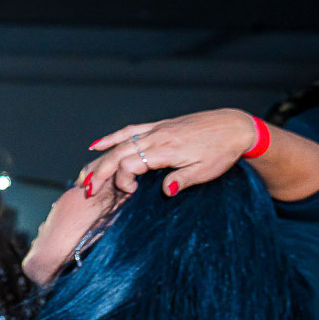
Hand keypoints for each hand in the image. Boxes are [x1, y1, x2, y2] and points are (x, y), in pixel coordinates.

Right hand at [82, 109, 259, 198]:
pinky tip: (97, 146)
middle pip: (118, 154)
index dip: (123, 180)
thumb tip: (167, 190)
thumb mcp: (207, 170)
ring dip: (99, 159)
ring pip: (119, 143)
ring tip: (84, 174)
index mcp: (167, 150)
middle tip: (85, 190)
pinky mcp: (158, 127)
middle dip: (99, 172)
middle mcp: (157, 137)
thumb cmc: (222, 151)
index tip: (129, 193)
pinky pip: (129, 131)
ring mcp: (156, 130)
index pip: (132, 164)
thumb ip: (184, 180)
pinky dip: (111, 138)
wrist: (234, 126)